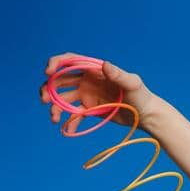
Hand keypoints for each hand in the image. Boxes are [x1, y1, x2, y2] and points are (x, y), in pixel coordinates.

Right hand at [38, 52, 159, 130]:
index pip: (69, 61)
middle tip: (43, 100)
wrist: (146, 115)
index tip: (47, 72)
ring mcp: (86, 95)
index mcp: (94, 69)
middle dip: (48, 88)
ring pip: (63, 99)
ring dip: (55, 107)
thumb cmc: (142, 95)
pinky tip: (67, 129)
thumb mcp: (132, 83)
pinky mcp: (89, 109)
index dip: (56, 63)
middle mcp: (87, 80)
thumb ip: (118, 74)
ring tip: (54, 119)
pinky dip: (69, 122)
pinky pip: (74, 115)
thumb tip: (105, 65)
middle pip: (60, 81)